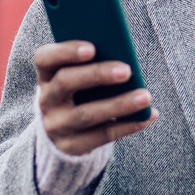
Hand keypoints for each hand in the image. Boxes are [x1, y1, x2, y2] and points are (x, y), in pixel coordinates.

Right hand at [33, 41, 155, 156]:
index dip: (66, 52)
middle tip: (127, 71)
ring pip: (86, 114)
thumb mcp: (79, 75)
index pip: (44, 58)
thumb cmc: (81, 91)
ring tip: (145, 96)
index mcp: (47, 74)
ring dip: (119, 104)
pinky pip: (103, 135)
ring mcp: (57, 125)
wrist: (66, 131)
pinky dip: (129, 125)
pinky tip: (149, 115)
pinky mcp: (72, 145)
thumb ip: (94, 63)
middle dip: (97, 75)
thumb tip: (124, 55)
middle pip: (66, 83)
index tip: (92, 48)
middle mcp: (47, 99)